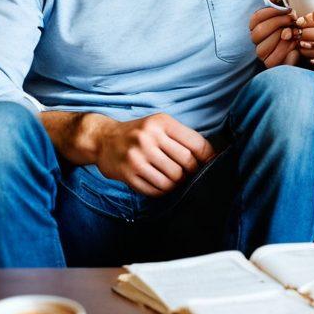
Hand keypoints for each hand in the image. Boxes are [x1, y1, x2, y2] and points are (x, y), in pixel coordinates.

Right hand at [97, 113, 213, 194]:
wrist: (103, 139)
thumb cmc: (138, 133)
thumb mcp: (159, 124)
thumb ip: (181, 137)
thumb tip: (210, 156)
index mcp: (161, 122)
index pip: (195, 144)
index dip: (207, 157)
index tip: (210, 163)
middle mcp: (149, 138)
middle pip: (186, 163)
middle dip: (191, 172)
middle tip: (189, 174)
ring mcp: (137, 157)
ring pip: (172, 180)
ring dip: (177, 183)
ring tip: (173, 179)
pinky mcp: (128, 174)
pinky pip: (155, 190)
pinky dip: (163, 191)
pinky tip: (160, 184)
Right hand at [249, 5, 298, 67]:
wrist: (307, 46)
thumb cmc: (296, 27)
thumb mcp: (290, 14)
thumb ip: (281, 2)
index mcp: (258, 25)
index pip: (256, 18)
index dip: (271, 12)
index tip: (288, 9)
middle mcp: (257, 40)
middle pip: (259, 31)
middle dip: (278, 23)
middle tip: (293, 20)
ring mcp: (262, 53)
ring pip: (264, 46)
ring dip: (283, 37)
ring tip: (295, 32)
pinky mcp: (270, 64)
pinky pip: (273, 58)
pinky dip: (286, 49)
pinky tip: (294, 43)